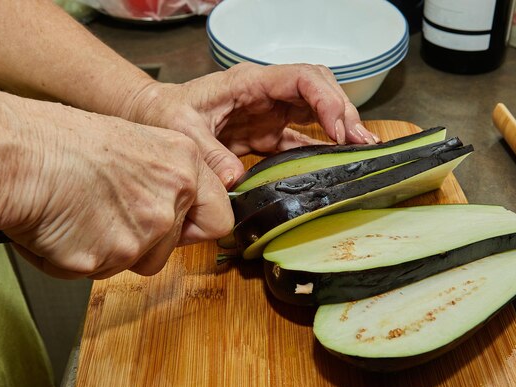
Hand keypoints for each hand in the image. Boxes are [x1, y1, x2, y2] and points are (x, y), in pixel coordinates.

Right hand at [0, 86, 232, 278]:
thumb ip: (168, 177)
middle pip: (175, 246)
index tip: (183, 226)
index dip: (198, 226)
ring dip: (115, 249)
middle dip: (150, 241)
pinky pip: (101, 271)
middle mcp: (171, 201)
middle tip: (113, 214)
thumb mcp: (136, 141)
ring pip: (139, 262)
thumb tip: (179, 206)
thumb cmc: (64, 141)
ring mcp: (142, 234)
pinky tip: (66, 228)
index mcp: (183, 164)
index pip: (220, 218)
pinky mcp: (108, 260)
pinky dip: (82, 257)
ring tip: (84, 215)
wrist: (19, 156)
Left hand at [126, 62, 379, 186]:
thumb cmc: (166, 112)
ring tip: (361, 150)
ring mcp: (268, 113)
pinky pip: (300, 138)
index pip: (302, 79)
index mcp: (250, 82)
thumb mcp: (181, 130)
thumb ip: (209, 153)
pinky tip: (334, 163)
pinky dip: (320, 149)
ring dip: (339, 129)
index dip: (327, 100)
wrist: (154, 116)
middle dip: (343, 112)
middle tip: (360, 142)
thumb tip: (237, 179)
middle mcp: (266, 93)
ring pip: (316, 112)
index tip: (338, 129)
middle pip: (319, 91)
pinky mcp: (266, 133)